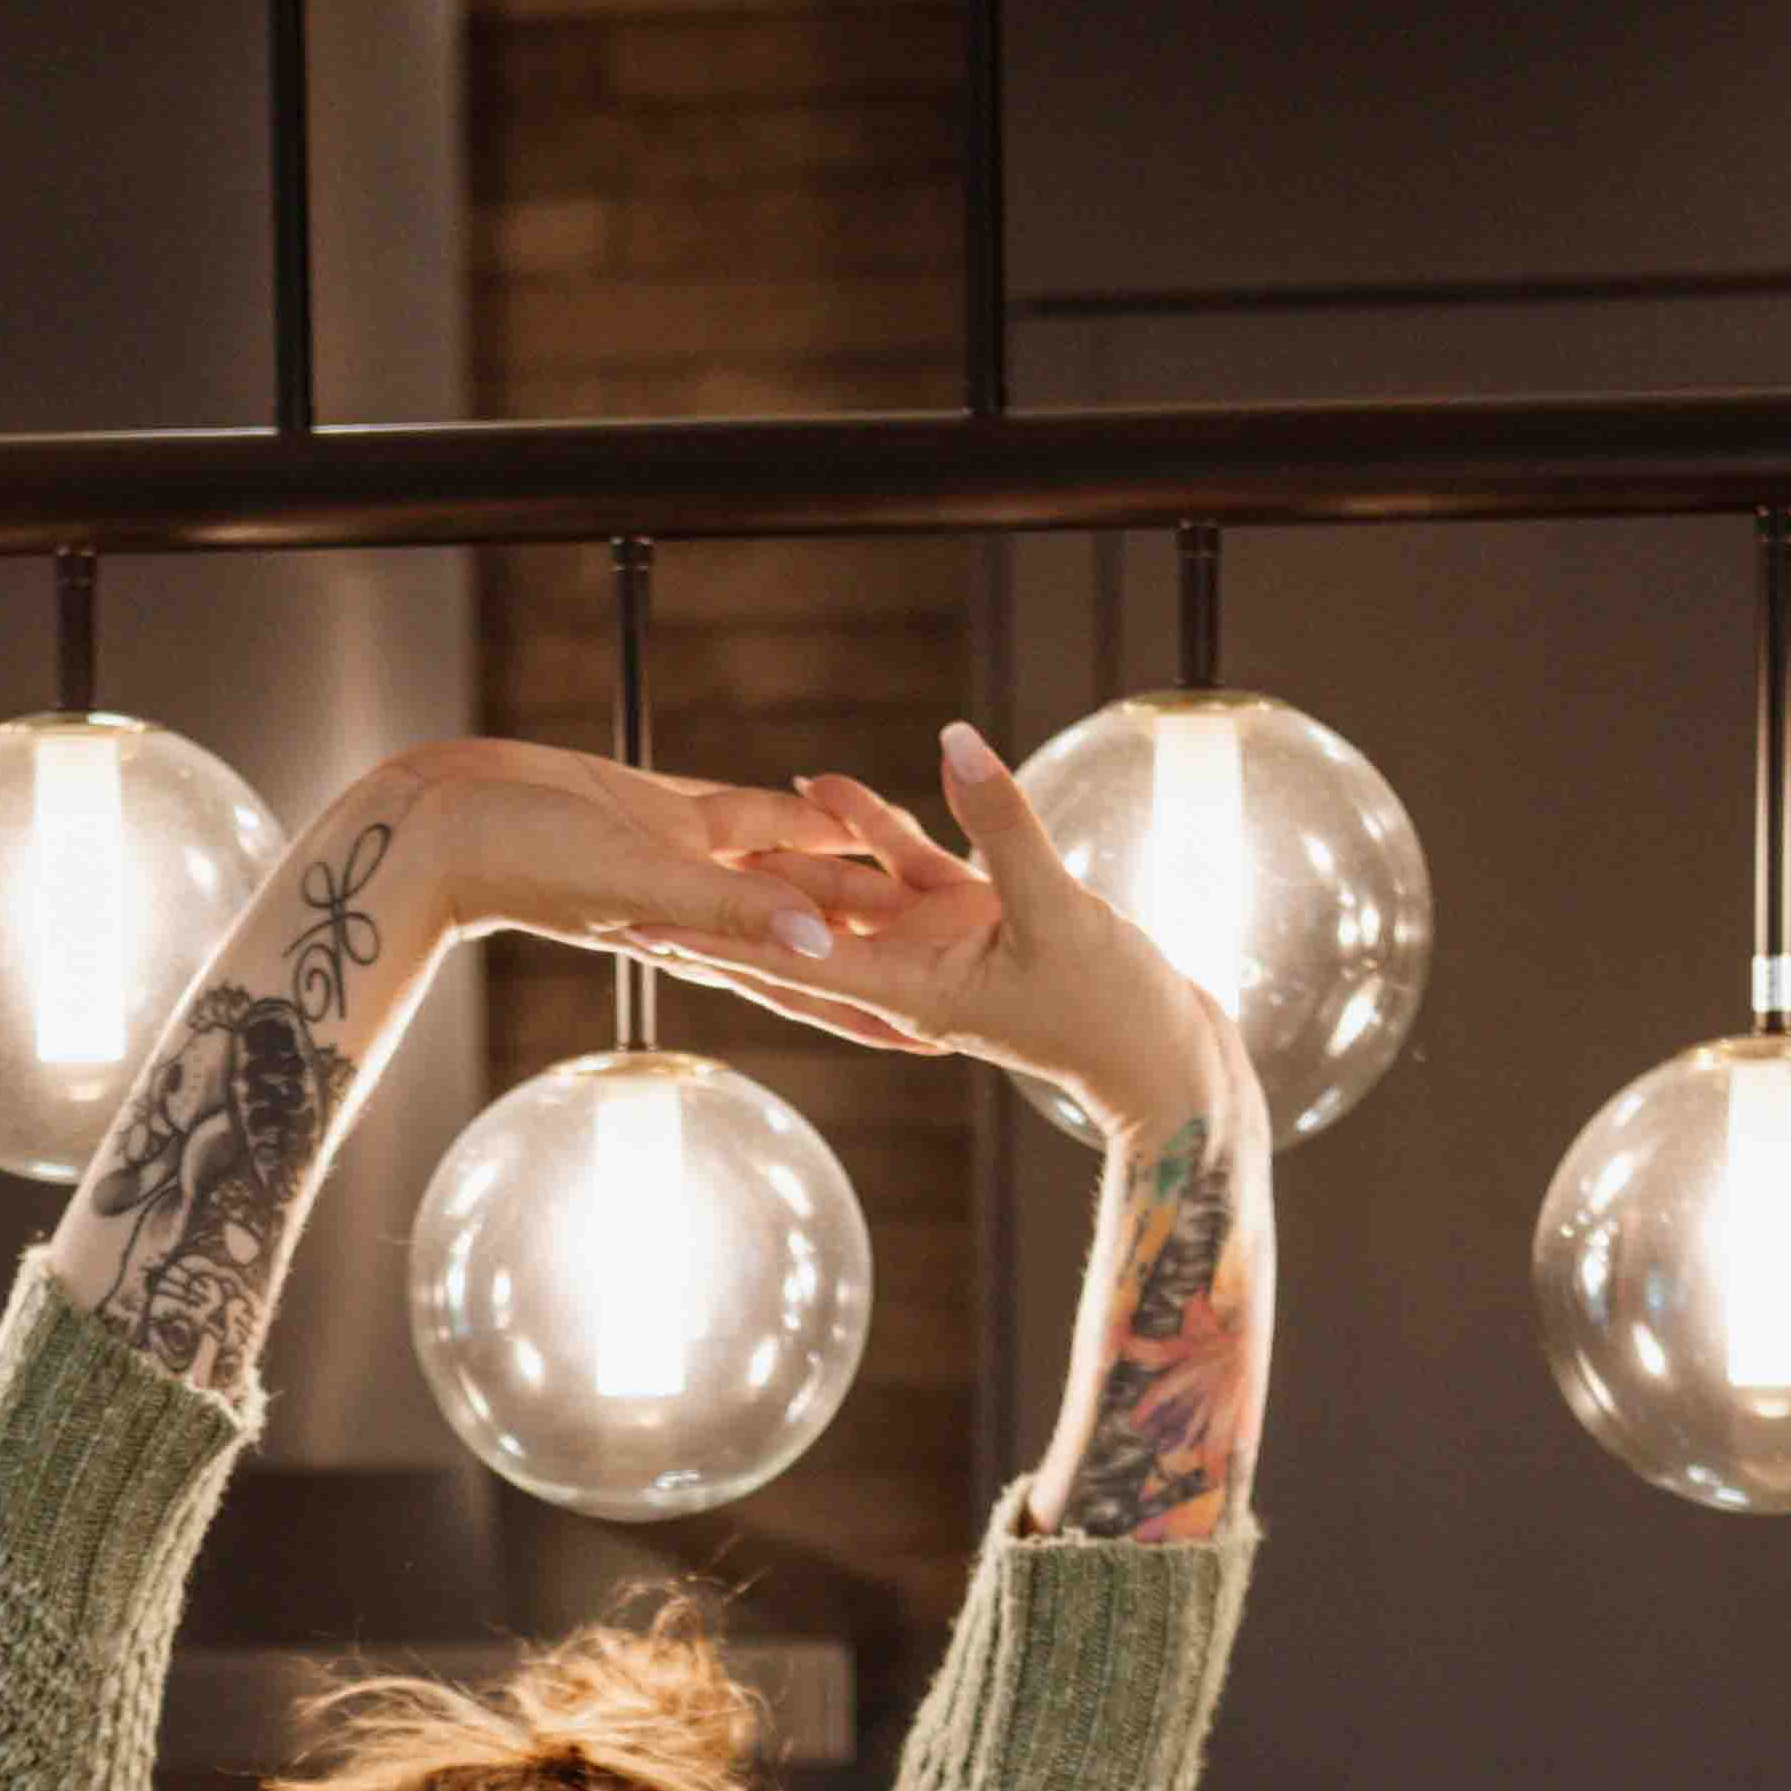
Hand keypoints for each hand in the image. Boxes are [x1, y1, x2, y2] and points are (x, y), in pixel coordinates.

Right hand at [379, 734, 938, 991]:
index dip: (873, 1008)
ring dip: (850, 881)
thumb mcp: (642, 881)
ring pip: (790, 877)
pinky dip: (797, 821)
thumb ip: (733, 910)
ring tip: (923, 883)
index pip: (810, 985)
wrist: (447, 825)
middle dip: (881, 948)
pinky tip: (841, 813)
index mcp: (705, 944)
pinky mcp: (666, 819)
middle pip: (814, 936)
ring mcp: (686, 867)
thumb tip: (824, 950)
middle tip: (957, 958)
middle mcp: (703, 916)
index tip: (939, 1034)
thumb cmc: (527, 863)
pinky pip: (750, 824)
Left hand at [677, 721, 1259, 1153]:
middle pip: (793, 932)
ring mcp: (934, 941)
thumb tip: (954, 737)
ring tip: (714, 813)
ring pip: (845, 886)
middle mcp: (903, 967)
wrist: (1162, 1053)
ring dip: (790, 851)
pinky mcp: (970, 915)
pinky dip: (872, 827)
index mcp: (906, 987)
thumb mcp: (1056, 909)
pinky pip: (905, 865)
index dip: (711, 934)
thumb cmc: (1113, 1009)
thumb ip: (1003, 822)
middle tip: (628, 886)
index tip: (636, 922)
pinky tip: (823, 786)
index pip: (787, 957)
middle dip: (720, 909)